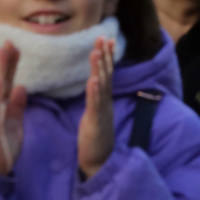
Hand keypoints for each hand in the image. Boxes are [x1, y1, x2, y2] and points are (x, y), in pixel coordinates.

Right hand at [0, 42, 26, 176]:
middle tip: (9, 40)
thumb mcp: (15, 122)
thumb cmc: (4, 147)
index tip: (15, 45)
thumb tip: (21, 86)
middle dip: (3, 61)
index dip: (10, 64)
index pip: (6, 80)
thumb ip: (17, 105)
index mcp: (0, 106)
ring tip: (4, 53)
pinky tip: (0, 81)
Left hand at [77, 38, 115, 179]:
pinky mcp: (96, 122)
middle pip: (106, 75)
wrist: (99, 162)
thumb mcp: (95, 115)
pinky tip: (93, 80)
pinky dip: (94, 92)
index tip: (106, 39)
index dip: (107, 57)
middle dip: (104, 56)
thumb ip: (96, 99)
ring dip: (100, 68)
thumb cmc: (95, 139)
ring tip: (97, 52)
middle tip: (103, 37)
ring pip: (101, 86)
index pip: (106, 74)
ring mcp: (102, 111)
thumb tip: (95, 84)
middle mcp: (106, 102)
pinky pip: (95, 105)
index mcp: (104, 100)